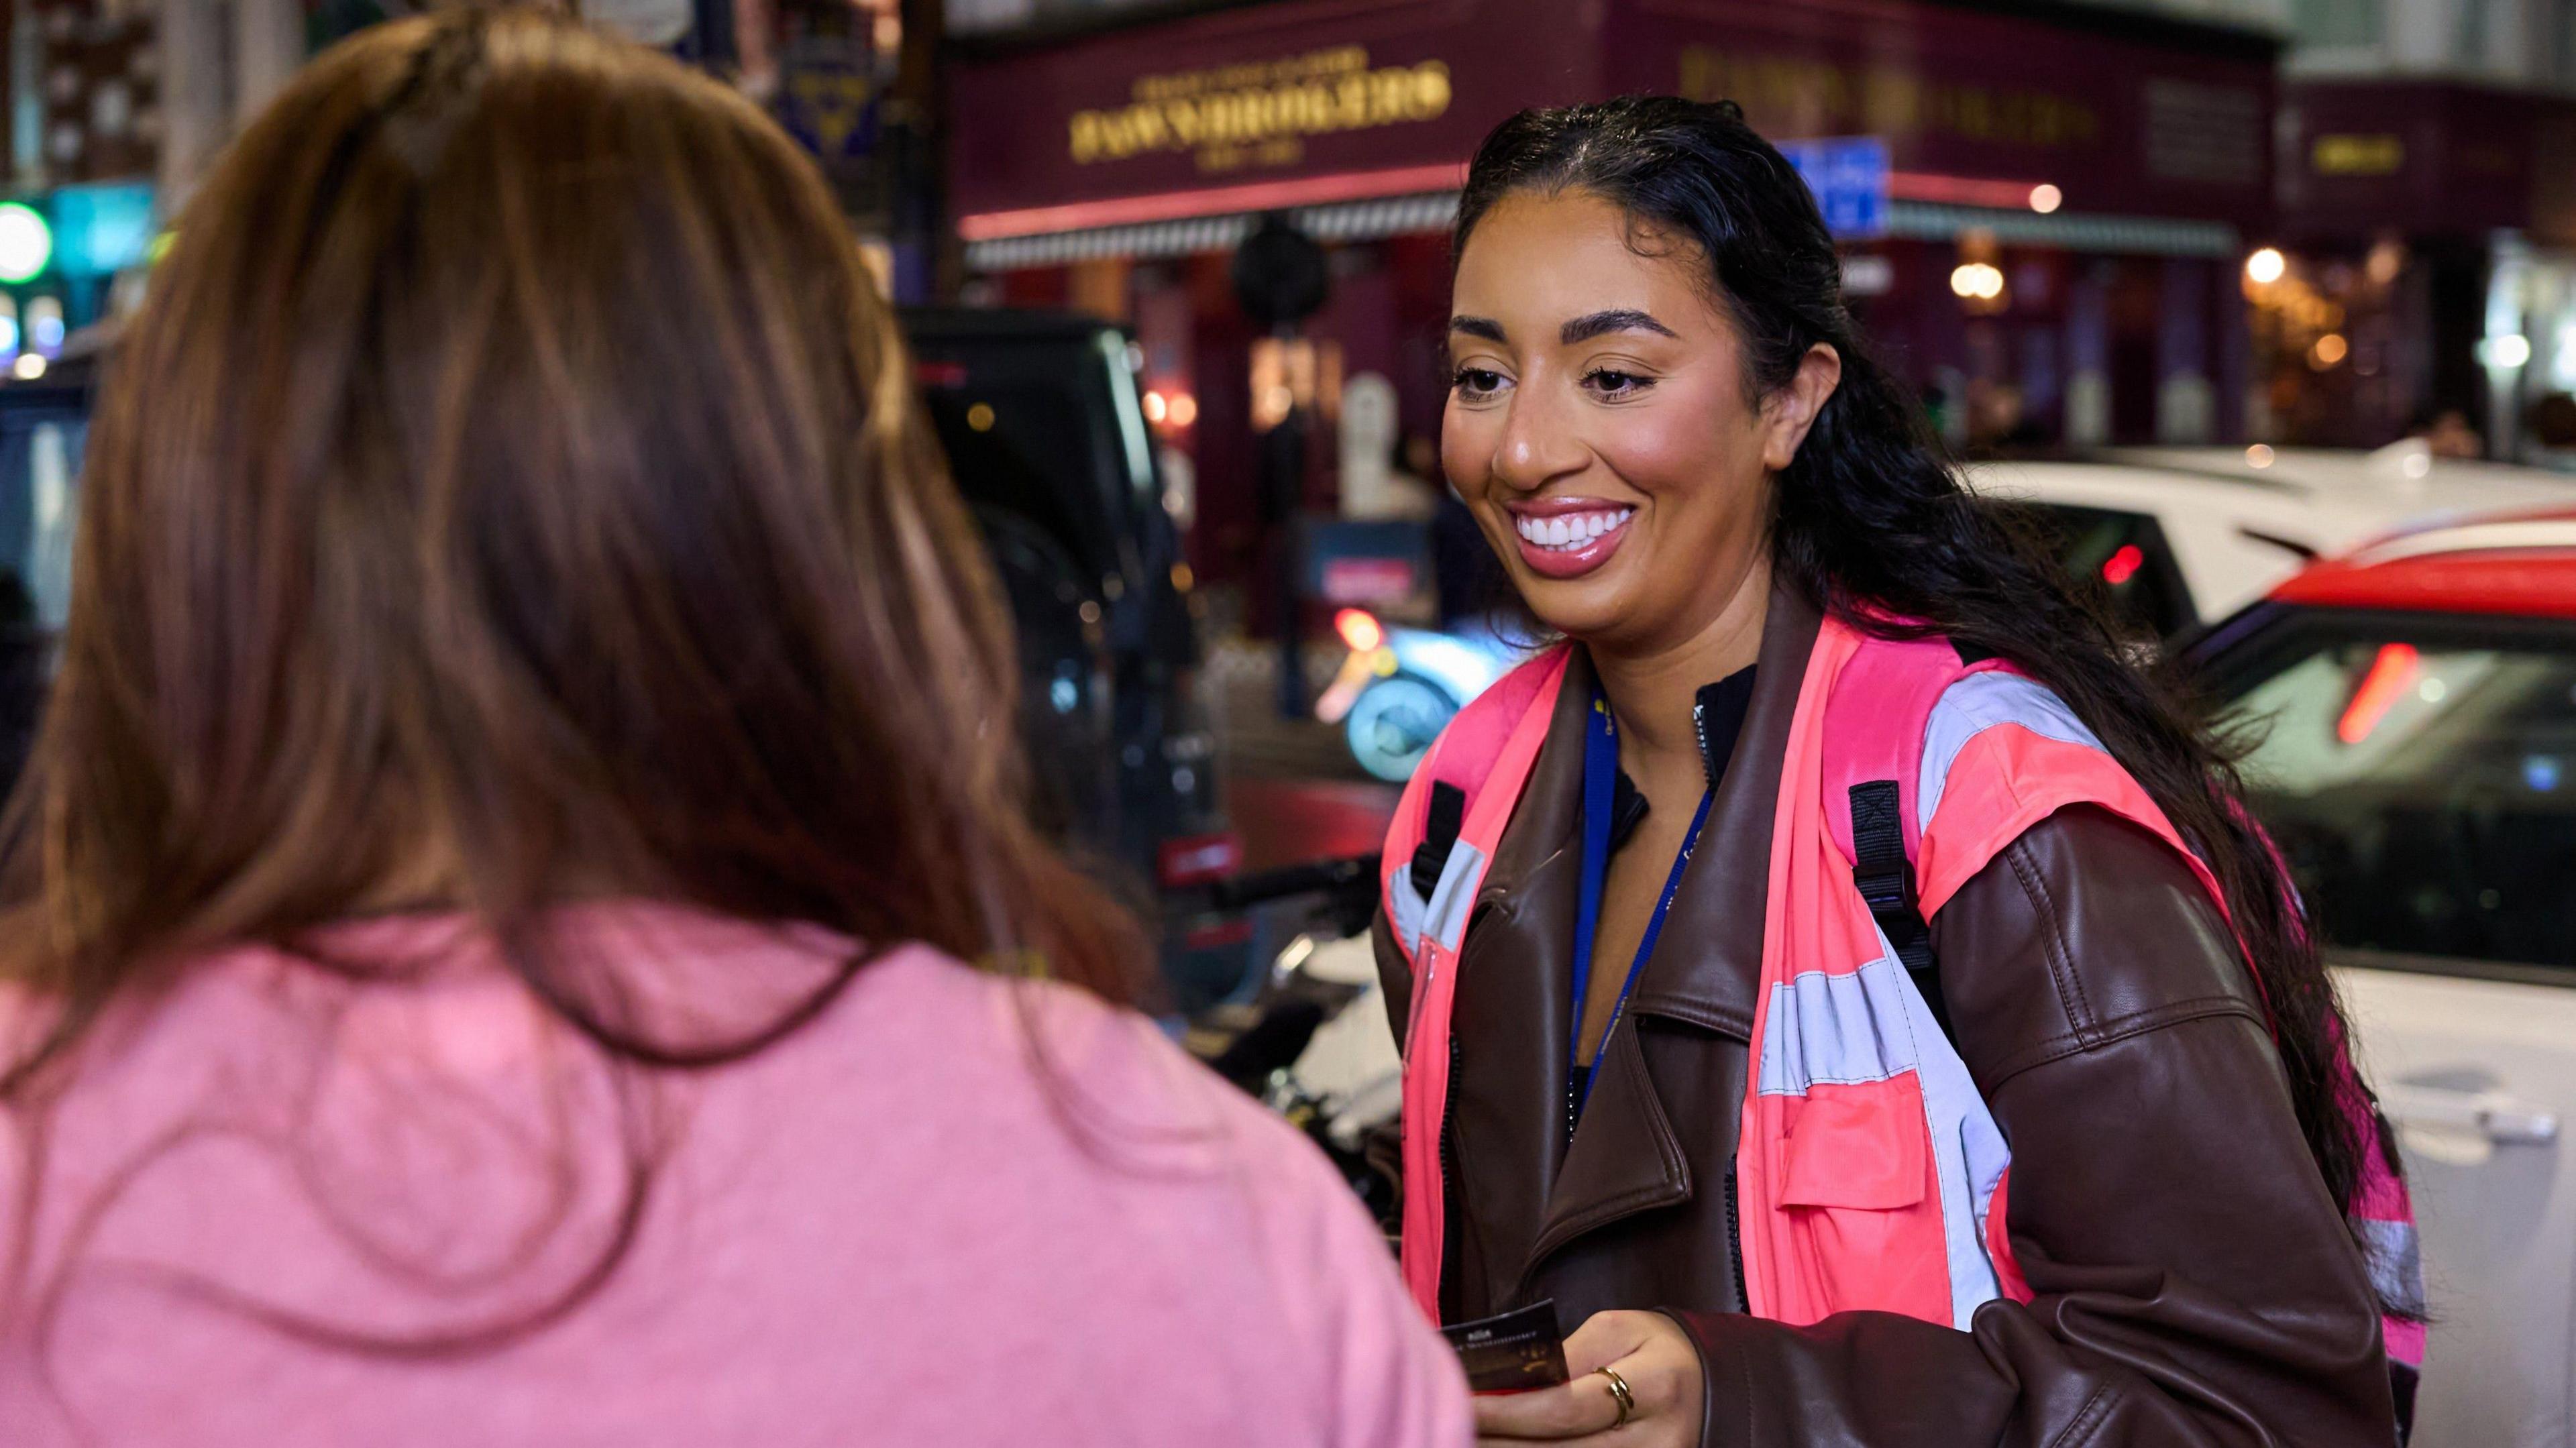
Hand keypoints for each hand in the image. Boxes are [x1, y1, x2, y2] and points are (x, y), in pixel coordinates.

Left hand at [1473, 1310, 1705, 1445]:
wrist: (1714, 1385)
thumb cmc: (1660, 1349)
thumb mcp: (1618, 1330)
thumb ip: (1566, 1356)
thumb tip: (1511, 1384)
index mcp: (1655, 1386)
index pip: (1566, 1409)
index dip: (1508, 1412)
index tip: (1462, 1403)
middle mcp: (1658, 1441)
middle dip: (1499, 1443)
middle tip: (1453, 1429)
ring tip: (1472, 1439)